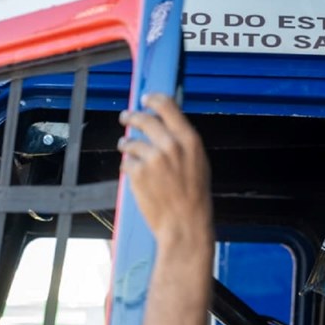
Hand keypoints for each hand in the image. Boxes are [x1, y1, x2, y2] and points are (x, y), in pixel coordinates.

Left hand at [118, 94, 211, 246]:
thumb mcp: (199, 163)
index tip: (145, 99)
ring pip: (130, 141)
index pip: (167, 106)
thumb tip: (165, 127)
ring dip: (126, 144)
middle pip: (144, 119)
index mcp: (190, 140)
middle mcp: (171, 145)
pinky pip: (126, 162)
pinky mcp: (137, 172)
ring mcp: (152, 158)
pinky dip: (127, 167)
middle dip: (131, 116)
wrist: (185, 224)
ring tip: (127, 149)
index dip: (153, 99)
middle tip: (126, 117)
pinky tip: (134, 175)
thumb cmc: (195, 198)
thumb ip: (183, 143)